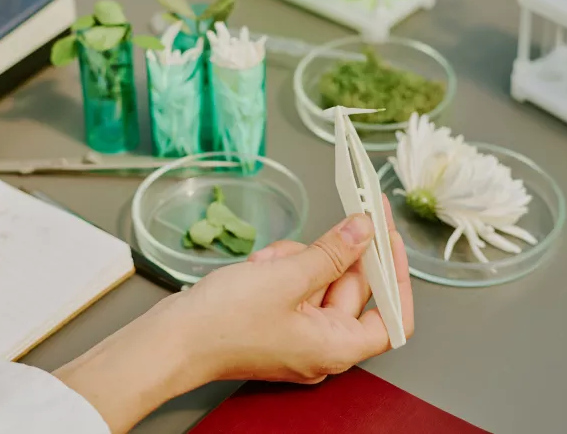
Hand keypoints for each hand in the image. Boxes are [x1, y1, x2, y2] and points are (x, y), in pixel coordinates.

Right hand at [55, 197, 413, 433]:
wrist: (170, 340)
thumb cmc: (224, 324)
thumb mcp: (287, 278)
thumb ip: (333, 252)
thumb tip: (365, 230)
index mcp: (335, 347)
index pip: (392, 318)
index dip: (396, 276)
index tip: (389, 239)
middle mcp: (321, 345)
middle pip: (352, 291)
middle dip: (335, 256)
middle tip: (341, 219)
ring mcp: (296, 334)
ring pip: (318, 281)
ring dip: (299, 259)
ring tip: (271, 259)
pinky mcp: (274, 321)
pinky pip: (293, 286)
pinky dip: (281, 268)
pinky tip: (259, 264)